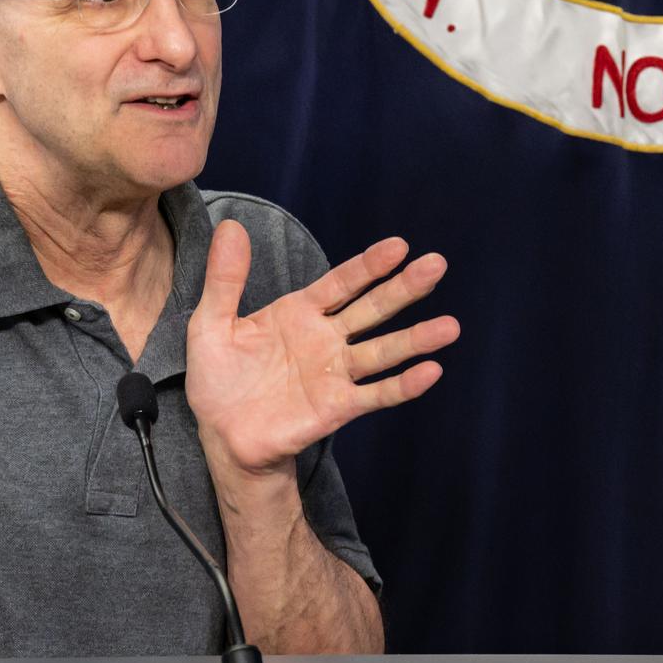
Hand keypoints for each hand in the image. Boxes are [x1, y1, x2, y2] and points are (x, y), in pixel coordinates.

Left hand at [185, 221, 459, 481]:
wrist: (222, 436)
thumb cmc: (218, 380)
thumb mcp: (212, 323)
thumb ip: (225, 279)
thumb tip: (230, 226)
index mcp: (300, 313)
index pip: (342, 282)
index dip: (370, 265)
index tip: (399, 246)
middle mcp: (326, 339)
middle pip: (373, 308)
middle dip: (404, 288)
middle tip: (437, 264)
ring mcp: (335, 373)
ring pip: (383, 350)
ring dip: (417, 338)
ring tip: (450, 326)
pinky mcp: (337, 406)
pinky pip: (376, 394)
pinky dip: (403, 385)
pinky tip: (431, 372)